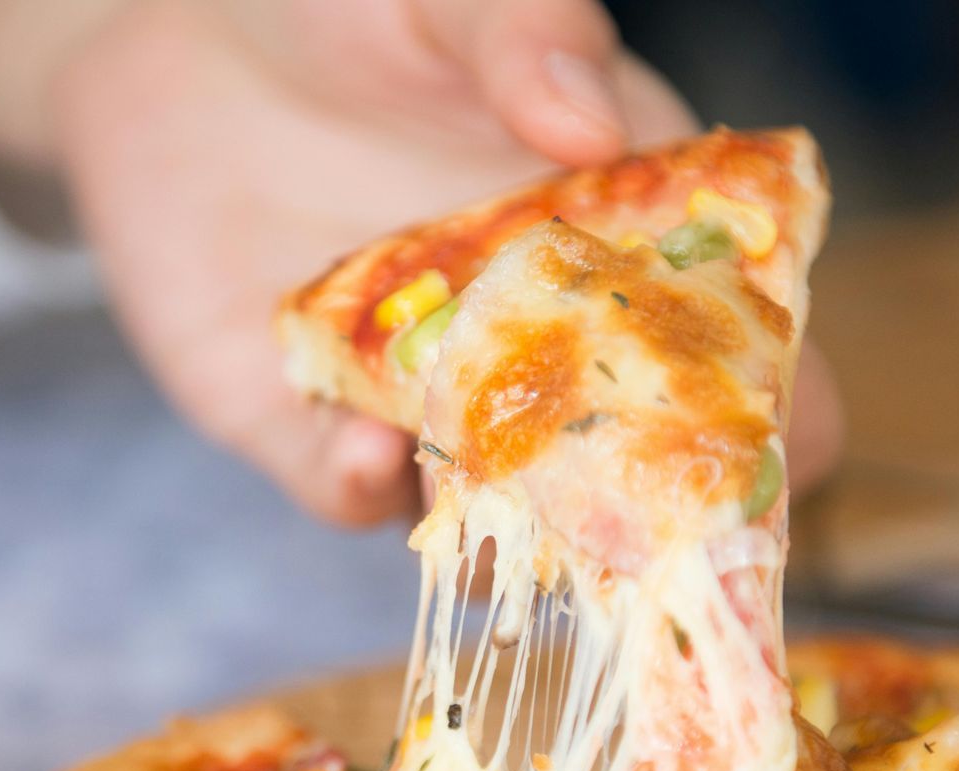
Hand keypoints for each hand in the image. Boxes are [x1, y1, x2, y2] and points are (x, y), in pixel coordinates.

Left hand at [0, 0, 841, 524]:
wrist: (175, 28)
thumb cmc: (353, 1)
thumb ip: (526, 30)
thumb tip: (588, 127)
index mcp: (617, 232)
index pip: (735, 343)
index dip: (778, 400)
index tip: (783, 429)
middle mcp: (530, 338)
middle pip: (627, 461)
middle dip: (654, 511)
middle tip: (664, 529)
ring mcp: (418, 392)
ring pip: (491, 502)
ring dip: (511, 521)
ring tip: (510, 498)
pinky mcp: (301, 416)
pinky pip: (343, 486)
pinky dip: (361, 487)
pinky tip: (365, 453)